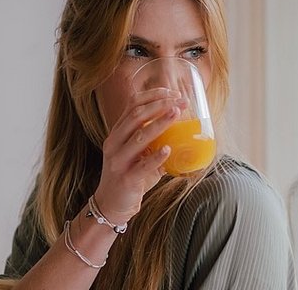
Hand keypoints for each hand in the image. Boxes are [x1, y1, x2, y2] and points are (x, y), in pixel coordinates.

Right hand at [92, 88, 187, 223]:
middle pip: (136, 115)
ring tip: (176, 114)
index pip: (133, 104)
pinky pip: (142, 165)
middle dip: (160, 105)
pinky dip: (156, 157)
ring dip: (159, 123)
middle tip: (181, 102)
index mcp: (118, 132)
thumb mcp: (139, 154)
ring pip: (139, 136)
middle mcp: (114, 142)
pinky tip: (168, 150)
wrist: (112, 204)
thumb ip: (155, 141)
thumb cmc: (130, 176)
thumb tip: (186, 131)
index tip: (173, 93)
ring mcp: (118, 160)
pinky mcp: (125, 178)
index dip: (153, 95)